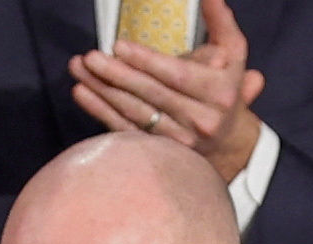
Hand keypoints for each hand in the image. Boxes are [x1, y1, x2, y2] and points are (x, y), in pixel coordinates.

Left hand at [71, 0, 267, 183]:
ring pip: (135, 113)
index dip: (147, 62)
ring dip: (102, 90)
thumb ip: (221, 21)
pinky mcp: (161, 153)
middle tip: (90, 58)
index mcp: (218, 93)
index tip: (119, 46)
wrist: (229, 142)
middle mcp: (201, 120)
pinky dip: (101, 112)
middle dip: (118, 75)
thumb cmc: (224, 87)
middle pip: (152, 94)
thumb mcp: (233, 53)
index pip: (177, 76)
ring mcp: (180, 141)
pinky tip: (82, 93)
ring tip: (79, 69)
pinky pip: (126, 130)